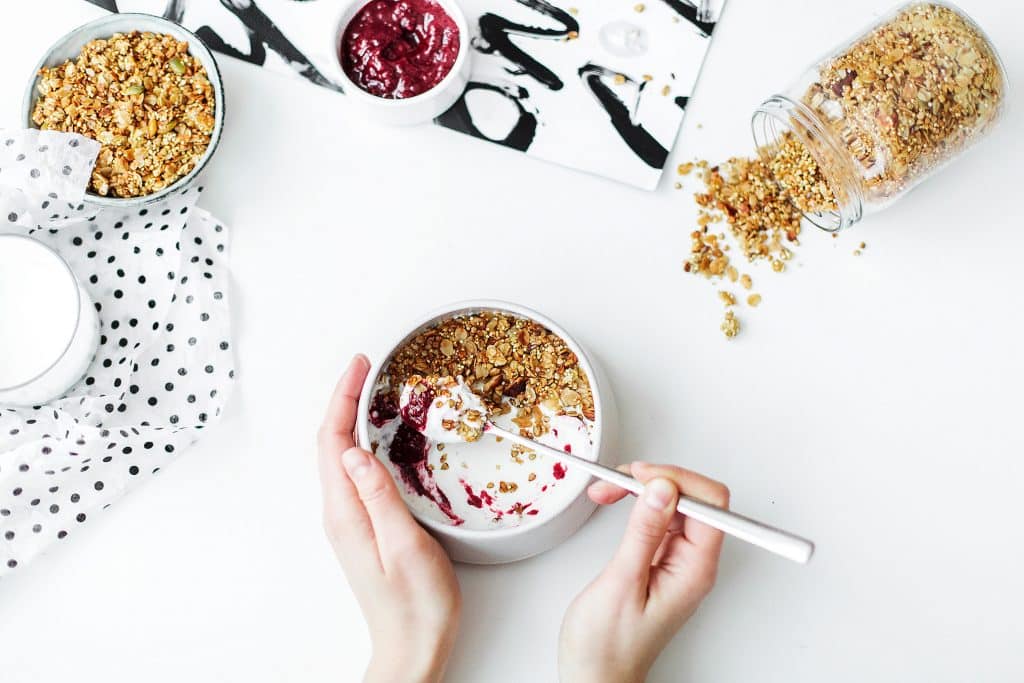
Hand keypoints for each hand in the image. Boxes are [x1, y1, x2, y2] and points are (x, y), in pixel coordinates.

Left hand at [317, 354, 460, 682]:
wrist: (412, 647)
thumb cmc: (417, 605)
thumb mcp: (406, 546)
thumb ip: (379, 496)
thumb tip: (355, 451)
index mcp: (346, 513)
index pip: (333, 442)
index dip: (342, 398)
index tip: (359, 365)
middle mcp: (340, 514)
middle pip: (330, 444)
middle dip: (343, 399)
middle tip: (365, 367)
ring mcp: (349, 521)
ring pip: (340, 457)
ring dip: (350, 419)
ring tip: (369, 390)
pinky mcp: (362, 527)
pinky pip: (353, 473)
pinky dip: (361, 443)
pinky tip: (377, 437)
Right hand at [559, 462, 728, 682]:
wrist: (595, 676)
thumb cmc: (607, 646)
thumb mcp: (621, 583)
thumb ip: (644, 533)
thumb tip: (662, 489)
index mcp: (695, 569)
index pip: (711, 504)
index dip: (677, 480)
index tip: (641, 477)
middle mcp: (694, 562)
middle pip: (694, 498)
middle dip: (656, 479)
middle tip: (618, 481)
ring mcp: (679, 560)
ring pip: (674, 503)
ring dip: (643, 488)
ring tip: (608, 490)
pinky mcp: (662, 559)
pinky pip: (660, 517)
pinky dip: (636, 503)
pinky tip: (616, 502)